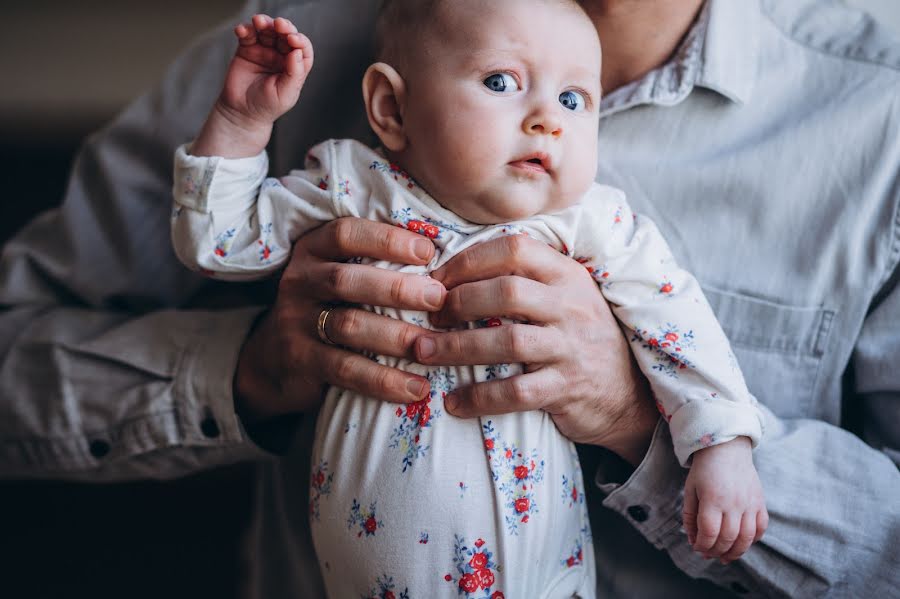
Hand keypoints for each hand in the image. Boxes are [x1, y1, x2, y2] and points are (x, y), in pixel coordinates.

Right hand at [220, 14, 313, 126]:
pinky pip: (248, 35)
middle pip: (285, 34)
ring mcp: (264, 51)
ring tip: (259, 22)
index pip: (302, 48)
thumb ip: (294, 74)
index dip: (300, 40)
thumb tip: (297, 52)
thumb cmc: (267, 106)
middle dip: (284, 27)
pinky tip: (243, 31)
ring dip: (264, 23)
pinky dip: (245, 29)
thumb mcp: (286, 94)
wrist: (242, 112)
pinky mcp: (247, 49)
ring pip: (267, 30)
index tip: (293, 39)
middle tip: (279, 24)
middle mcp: (281, 56)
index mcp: (294, 66)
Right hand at [233, 218, 446, 420]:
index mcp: (313, 250)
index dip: (386, 240)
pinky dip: (384, 380)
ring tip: (432, 348)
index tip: (428, 251)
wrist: (273, 360)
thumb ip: (378, 264)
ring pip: (348, 325)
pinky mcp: (300, 361)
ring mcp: (295, 322)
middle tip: (438, 298)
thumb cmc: (330, 308)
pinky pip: (346, 369)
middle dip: (396, 288)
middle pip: (347, 280)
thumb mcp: (342, 277)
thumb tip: (450, 258)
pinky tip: (417, 388)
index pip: (346, 234)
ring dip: (395, 337)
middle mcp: (299, 281)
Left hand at [417, 235, 658, 464]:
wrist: (627, 395)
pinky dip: (480, 397)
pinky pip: (516, 392)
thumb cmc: (578, 338)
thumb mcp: (564, 296)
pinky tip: (454, 402)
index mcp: (567, 275)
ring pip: (508, 341)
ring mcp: (571, 348)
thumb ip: (525, 278)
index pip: (515, 249)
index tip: (437, 278)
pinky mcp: (567, 388)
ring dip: (458, 347)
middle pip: (507, 292)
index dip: (469, 260)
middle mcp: (572, 306)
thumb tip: (452, 270)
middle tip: (429, 316)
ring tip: (424, 353)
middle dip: (459, 301)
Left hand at [683, 437, 767, 562]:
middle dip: (716, 551)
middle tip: (709, 554)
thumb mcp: (690, 489)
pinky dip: (753, 539)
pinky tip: (742, 543)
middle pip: (728, 538)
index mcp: (713, 499)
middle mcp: (734, 503)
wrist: (727, 448)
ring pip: (746, 537)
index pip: (709, 533)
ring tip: (725, 557)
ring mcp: (750, 503)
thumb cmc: (704, 469)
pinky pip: (761, 527)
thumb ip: (690, 516)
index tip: (697, 548)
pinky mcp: (760, 502)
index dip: (702, 545)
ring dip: (736, 552)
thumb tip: (693, 540)